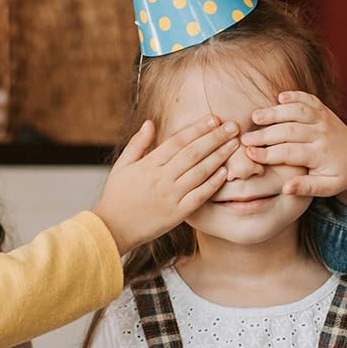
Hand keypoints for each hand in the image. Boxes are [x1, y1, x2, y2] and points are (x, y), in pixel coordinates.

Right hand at [93, 116, 239, 253]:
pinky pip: (199, 196)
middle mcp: (161, 178)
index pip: (178, 141)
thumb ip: (138, 144)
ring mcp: (171, 196)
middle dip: (215, 138)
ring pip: (199, 172)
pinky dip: (213, 184)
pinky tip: (226, 173)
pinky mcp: (177, 214)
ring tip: (234, 145)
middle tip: (233, 127)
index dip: (198, 129)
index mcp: (148, 164)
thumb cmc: (116, 196)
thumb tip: (150, 123)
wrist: (112, 228)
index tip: (214, 119)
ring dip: (219, 157)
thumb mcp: (122, 165)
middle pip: (193, 153)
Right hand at [243, 91, 346, 208]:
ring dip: (275, 111)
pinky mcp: (324, 111)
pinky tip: (280, 97)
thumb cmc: (340, 176)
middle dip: (265, 134)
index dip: (267, 154)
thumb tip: (285, 188)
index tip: (249, 154)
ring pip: (298, 111)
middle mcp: (322, 134)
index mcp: (321, 155)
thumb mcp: (327, 188)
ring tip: (255, 116)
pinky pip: (309, 100)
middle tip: (244, 138)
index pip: (289, 153)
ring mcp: (324, 120)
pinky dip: (296, 95)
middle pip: (289, 130)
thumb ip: (307, 187)